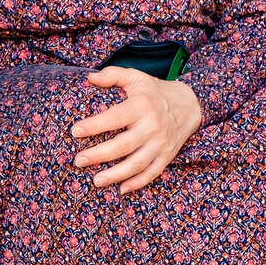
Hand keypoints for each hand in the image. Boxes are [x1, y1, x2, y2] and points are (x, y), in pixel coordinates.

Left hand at [71, 70, 202, 193]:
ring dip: (116, 175)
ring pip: (137, 164)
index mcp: (142, 106)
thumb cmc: (155, 92)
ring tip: (95, 181)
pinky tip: (121, 189)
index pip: (115, 118)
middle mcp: (152, 126)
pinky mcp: (167, 156)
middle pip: (123, 145)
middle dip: (99, 155)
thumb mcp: (136, 77)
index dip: (94, 125)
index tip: (75, 131)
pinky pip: (152, 173)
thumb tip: (89, 77)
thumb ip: (113, 75)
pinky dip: (137, 183)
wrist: (190, 104)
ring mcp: (161, 144)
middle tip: (78, 161)